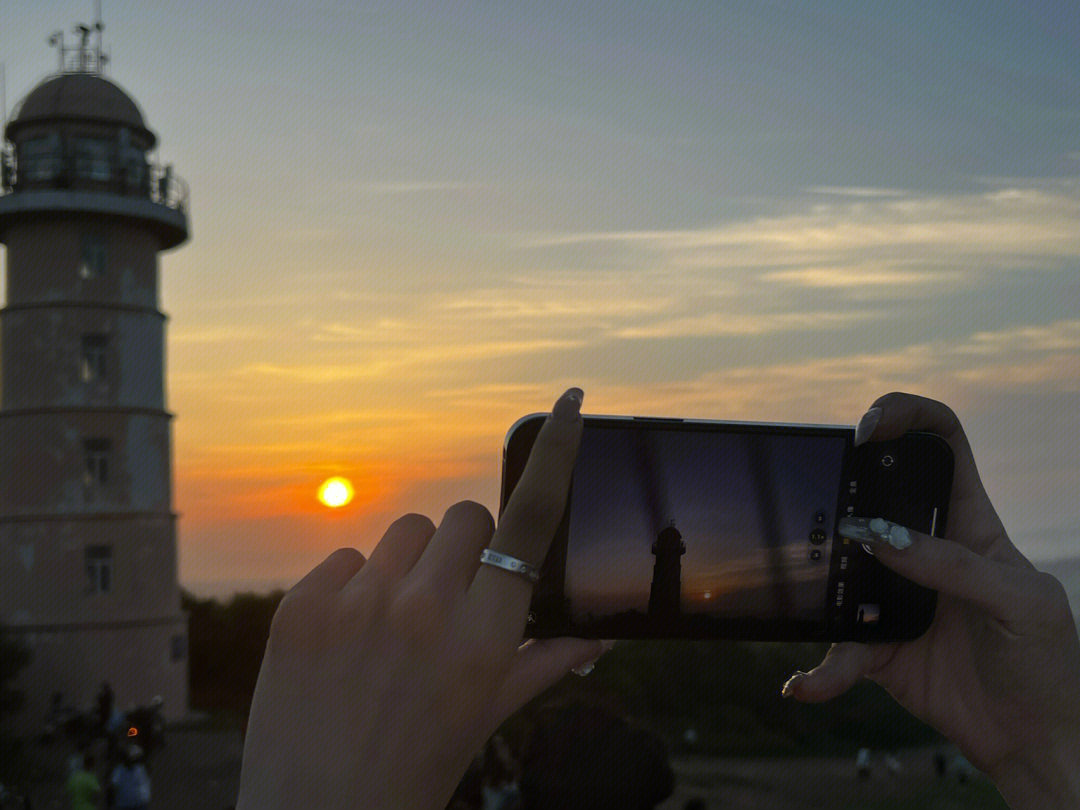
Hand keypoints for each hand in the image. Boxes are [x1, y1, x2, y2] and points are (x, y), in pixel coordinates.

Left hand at [236, 389, 602, 809]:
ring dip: (411, 564)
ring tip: (393, 624)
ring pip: (407, 531)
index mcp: (485, 638)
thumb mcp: (487, 716)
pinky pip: (345, 556)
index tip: (570, 403)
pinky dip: (354, 586)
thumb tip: (600, 636)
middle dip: (468, 549)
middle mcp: (425, 608)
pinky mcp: (301, 605)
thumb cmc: (416, 769)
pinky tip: (347, 637)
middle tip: (451, 600)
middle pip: (466, 517)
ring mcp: (358, 603)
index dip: (557, 457)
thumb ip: (545, 663)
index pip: (531, 521)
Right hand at [782, 393, 1079, 808]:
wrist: (1032, 741)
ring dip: (817, 582)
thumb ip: (956, 565)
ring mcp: (894, 594)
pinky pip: (835, 649)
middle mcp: (925, 550)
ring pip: (840, 567)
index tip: (869, 430)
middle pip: (872, 492)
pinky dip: (818, 670)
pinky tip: (806, 686)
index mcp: (970, 523)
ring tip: (811, 600)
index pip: (940, 444)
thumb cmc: (1046, 663)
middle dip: (840, 483)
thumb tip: (879, 537)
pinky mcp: (875, 644)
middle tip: (824, 502)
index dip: (907, 417)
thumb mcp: (1022, 603)